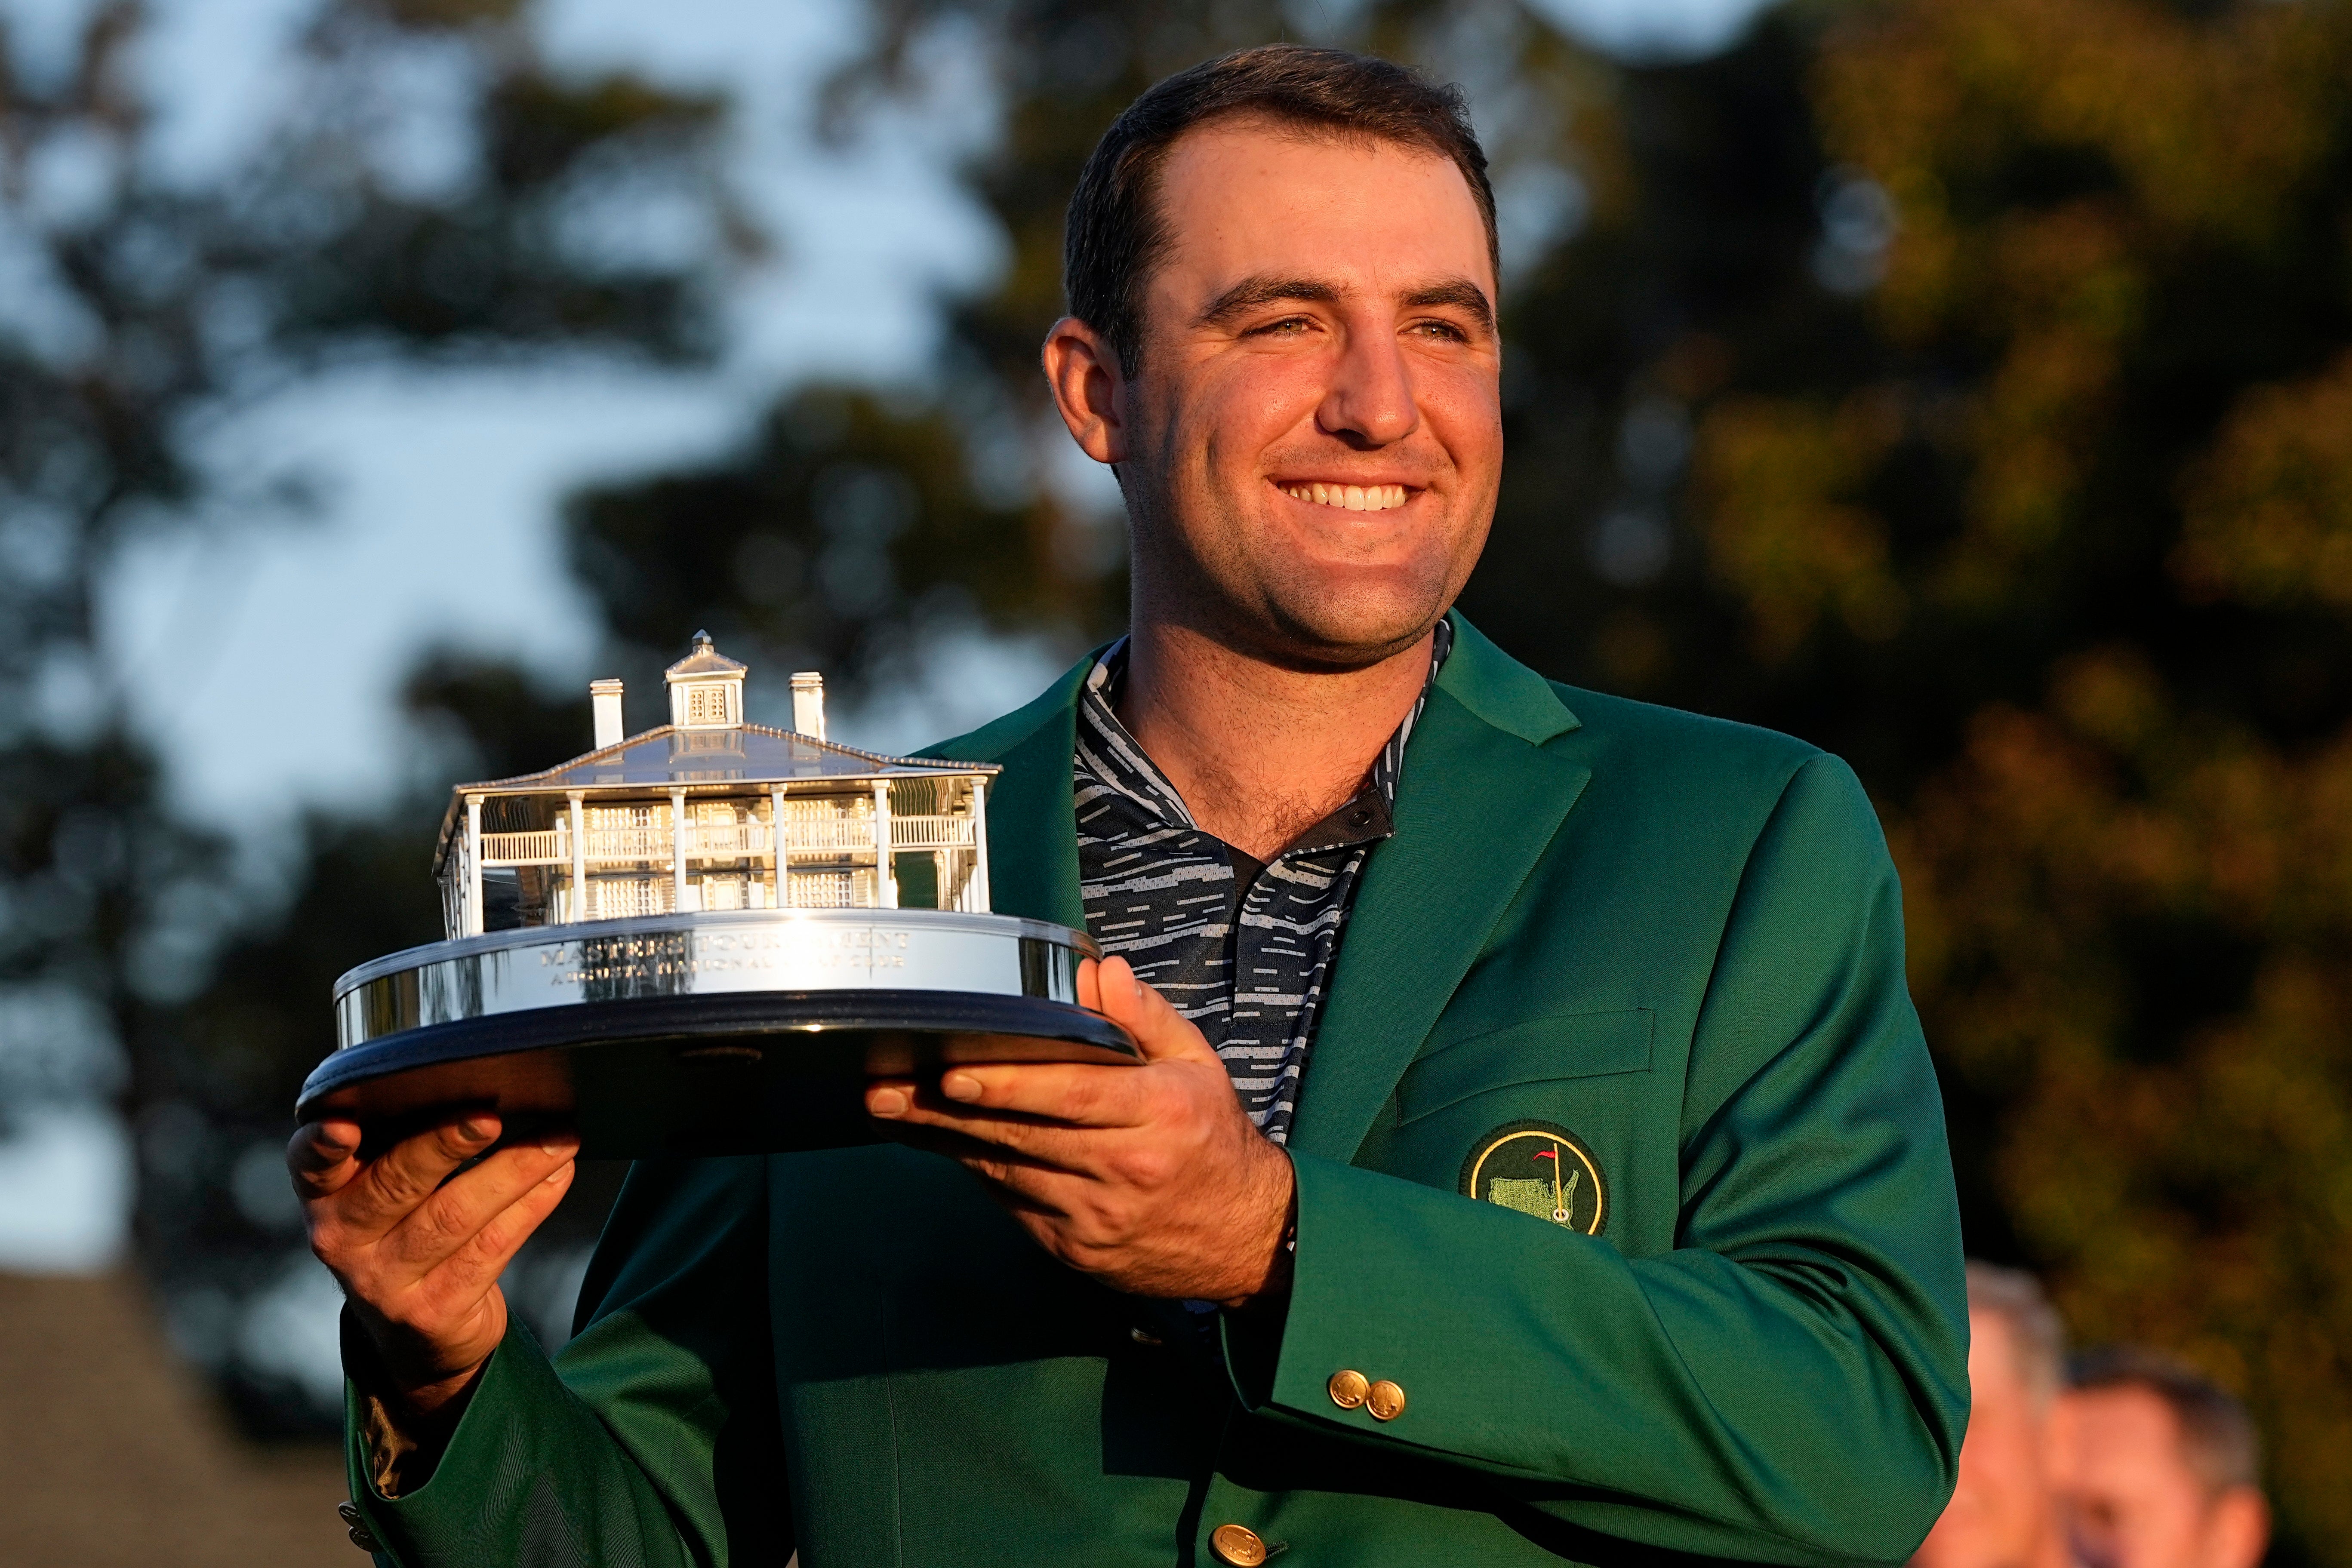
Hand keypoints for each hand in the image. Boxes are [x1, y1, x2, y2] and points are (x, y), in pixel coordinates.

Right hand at [290, 1113, 577, 1415]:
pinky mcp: (434, 1310)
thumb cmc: (406, 1227)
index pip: (312, 1164)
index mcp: (325, 1195)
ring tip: (560, 1137)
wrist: (418, 1331)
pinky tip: (558, 1174)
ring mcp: (386, 1282)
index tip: (343, 1127)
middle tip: (489, 1116)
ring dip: (513, 1170)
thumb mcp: (384, 1187)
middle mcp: (344, 1239)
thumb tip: (479, 1079)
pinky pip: (491, 1248)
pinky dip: (531, 1205)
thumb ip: (405, 1140)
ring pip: (454, 1216)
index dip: (323, 1146)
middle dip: (444, 1145)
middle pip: (396, 1183)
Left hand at [864, 956, 1294, 1303]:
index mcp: (1161, 1113)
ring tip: (894, 1109)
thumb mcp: (1199, 1066)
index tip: (954, 1073)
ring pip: (1007, 1171)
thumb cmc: (1214, 1140)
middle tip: (889, 1089)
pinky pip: (1013, 1203)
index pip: (1074, 1094)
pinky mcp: (1075, 1248)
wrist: (1245, 1238)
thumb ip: (1148, 1018)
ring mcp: (1097, 1215)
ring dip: (946, 1139)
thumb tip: (1102, 974)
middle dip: (949, 1111)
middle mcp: (1126, 1167)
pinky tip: (942, 1142)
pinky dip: (976, 1170)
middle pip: (1024, 1135)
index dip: (1010, 1085)